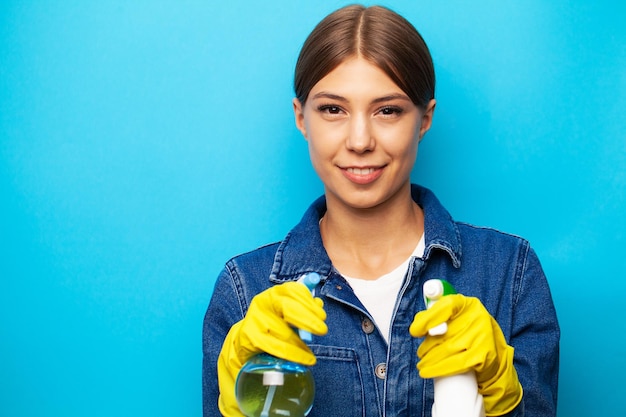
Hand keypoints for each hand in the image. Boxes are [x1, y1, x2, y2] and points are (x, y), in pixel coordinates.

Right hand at [217, 282, 326, 415]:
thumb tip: (319, 304)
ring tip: (312, 353)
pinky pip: (278, 348)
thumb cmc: (273, 323)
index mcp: (275, 293)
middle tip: (322, 330)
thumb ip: (304, 307)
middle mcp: (263, 303)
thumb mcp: (287, 312)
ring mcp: (256, 320)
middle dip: (308, 319)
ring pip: (284, 333)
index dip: (309, 302)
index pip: (293, 290)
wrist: (246, 340)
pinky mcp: (251, 338)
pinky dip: (295, 355)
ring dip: (301, 344)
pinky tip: (306, 359)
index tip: (322, 315)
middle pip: (288, 308)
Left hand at [409, 294, 521, 415]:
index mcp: (468, 304)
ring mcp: (482, 336)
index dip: (428, 318)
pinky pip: (457, 364)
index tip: (415, 331)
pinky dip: (439, 369)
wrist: (494, 352)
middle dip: (427, 346)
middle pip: (444, 332)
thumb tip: (417, 324)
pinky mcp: (484, 355)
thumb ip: (437, 316)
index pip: (445, 306)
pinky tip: (429, 371)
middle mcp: (477, 317)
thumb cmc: (467, 332)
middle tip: (421, 353)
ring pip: (448, 349)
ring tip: (423, 364)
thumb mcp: (456, 318)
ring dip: (430, 360)